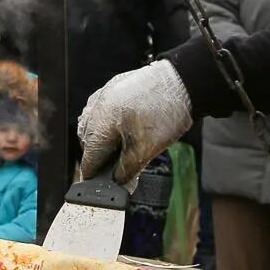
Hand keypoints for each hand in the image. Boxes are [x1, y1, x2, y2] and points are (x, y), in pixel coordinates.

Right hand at [76, 59, 191, 185]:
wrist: (182, 83)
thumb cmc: (166, 112)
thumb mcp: (146, 149)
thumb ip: (127, 170)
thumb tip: (117, 183)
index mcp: (100, 123)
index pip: (88, 159)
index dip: (95, 176)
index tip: (102, 186)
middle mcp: (96, 107)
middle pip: (87, 143)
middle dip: (100, 157)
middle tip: (117, 168)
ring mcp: (103, 95)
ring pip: (92, 125)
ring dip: (102, 140)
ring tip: (121, 149)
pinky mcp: (113, 87)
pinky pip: (101, 110)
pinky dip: (108, 124)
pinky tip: (123, 129)